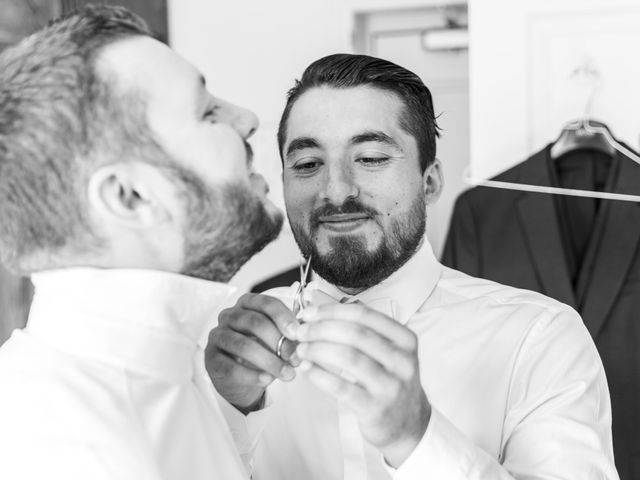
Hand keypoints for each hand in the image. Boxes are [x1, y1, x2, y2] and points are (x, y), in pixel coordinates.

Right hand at [206, 293, 299, 412]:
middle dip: (278, 342)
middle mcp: (229, 316)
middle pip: (254, 323)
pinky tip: (267, 380)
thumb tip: (304, 337)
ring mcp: (217, 336)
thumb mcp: (277, 338)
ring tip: (287, 374)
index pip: (266, 303)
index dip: (283, 317)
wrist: (240, 377)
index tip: (297, 333)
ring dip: (269, 361)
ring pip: (243, 345)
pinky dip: (252, 375)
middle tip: (295, 358)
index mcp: (248, 304)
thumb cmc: (261, 349)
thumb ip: (288, 334)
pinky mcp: (210, 358)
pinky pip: (230, 366)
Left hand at [293, 303, 430, 467]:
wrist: (408, 424)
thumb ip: (362, 331)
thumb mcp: (388, 352)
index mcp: (405, 339)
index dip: (332, 311)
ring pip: (348, 357)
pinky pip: (341, 387)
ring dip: (318, 349)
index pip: (364, 316)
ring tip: (301, 349)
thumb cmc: (390, 381)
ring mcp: (391, 386)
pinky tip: (307, 368)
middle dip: (321, 329)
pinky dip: (319, 375)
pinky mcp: (375, 408)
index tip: (309, 312)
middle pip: (355, 334)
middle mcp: (402, 360)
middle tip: (300, 330)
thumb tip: (321, 310)